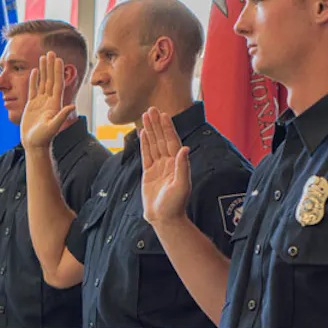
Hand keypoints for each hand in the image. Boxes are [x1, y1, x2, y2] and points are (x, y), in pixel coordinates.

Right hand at [21, 51, 75, 150]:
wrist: (34, 145)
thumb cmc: (43, 138)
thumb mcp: (53, 127)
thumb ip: (61, 116)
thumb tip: (72, 105)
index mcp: (55, 103)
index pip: (57, 83)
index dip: (58, 71)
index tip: (58, 59)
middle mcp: (49, 100)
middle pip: (50, 79)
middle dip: (51, 66)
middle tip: (51, 52)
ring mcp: (40, 102)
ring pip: (43, 82)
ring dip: (44, 69)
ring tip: (43, 57)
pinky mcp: (32, 105)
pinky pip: (33, 89)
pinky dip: (34, 80)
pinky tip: (35, 71)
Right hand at [140, 107, 190, 223]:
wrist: (164, 218)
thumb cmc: (175, 204)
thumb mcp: (181, 186)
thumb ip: (182, 166)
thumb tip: (184, 148)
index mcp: (177, 163)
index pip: (171, 141)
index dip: (167, 128)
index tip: (163, 115)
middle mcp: (168, 162)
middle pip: (161, 139)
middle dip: (157, 124)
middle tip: (151, 109)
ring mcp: (158, 166)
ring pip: (153, 144)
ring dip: (150, 130)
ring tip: (145, 116)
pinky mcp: (149, 172)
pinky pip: (146, 154)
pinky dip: (144, 143)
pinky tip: (142, 133)